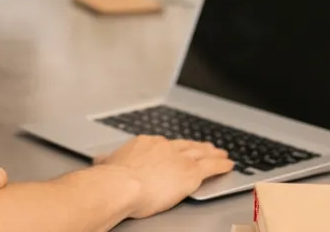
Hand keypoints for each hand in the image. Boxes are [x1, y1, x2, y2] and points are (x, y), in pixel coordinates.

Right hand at [95, 135, 234, 218]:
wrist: (122, 185)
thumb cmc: (112, 179)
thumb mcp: (106, 164)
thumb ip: (108, 161)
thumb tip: (100, 160)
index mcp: (146, 143)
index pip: (165, 144)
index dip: (175, 147)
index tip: (179, 148)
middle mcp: (165, 147)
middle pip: (186, 145)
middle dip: (198, 147)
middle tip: (208, 147)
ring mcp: (179, 158)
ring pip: (202, 154)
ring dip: (213, 154)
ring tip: (222, 154)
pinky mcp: (191, 173)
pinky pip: (211, 167)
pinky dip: (221, 166)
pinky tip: (228, 165)